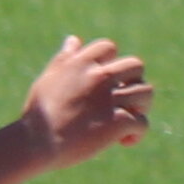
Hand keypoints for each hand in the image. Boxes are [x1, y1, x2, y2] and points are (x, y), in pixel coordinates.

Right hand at [20, 34, 152, 166]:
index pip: (109, 47)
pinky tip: (124, 141)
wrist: (36, 142)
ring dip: (141, 107)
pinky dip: (137, 133)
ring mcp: (109, 99)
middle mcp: (99, 77)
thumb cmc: (39, 114)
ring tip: (129, 121)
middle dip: (134, 81)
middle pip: (136, 65)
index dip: (111, 64)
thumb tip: (74, 40)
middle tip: (125, 101)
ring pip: (146, 92)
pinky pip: (142, 122)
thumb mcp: (49, 78)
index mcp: (81, 63)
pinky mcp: (116, 122)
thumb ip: (65, 58)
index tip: (105, 82)